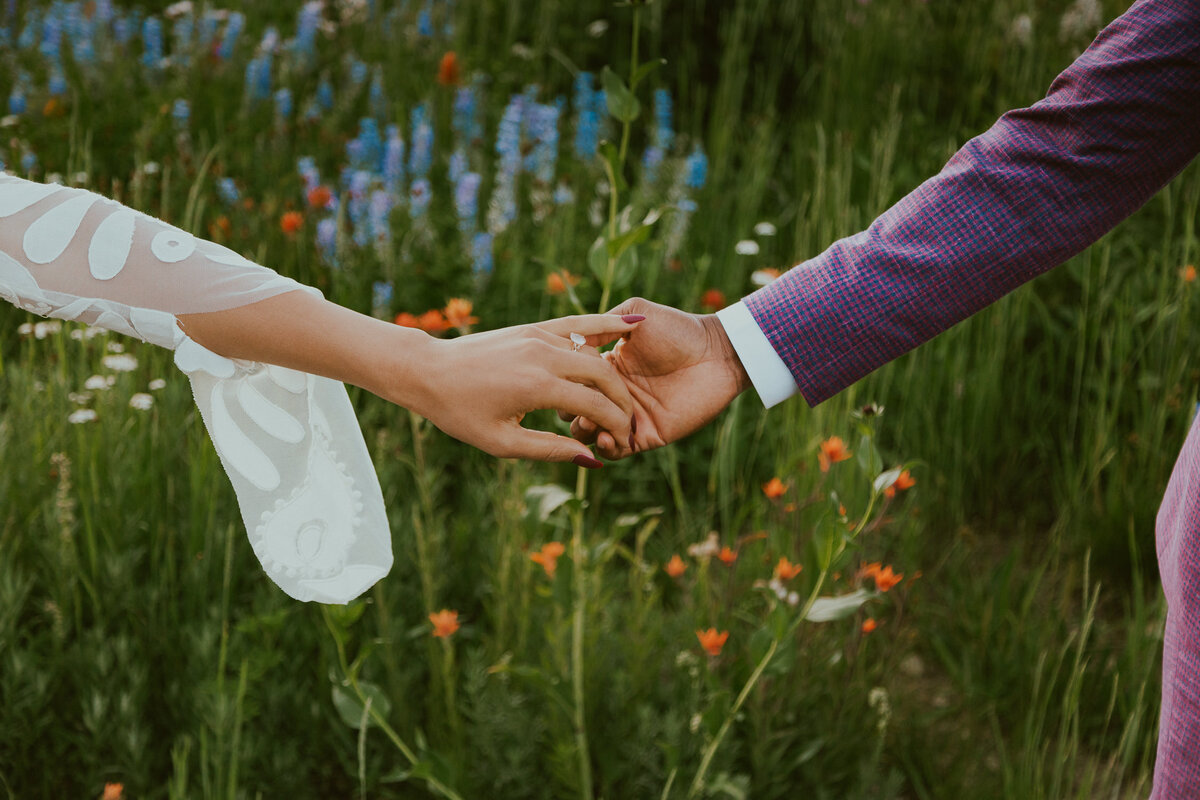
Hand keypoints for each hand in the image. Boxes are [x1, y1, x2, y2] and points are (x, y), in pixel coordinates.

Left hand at [402, 313, 643, 464]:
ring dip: (614, 375)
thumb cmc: (459, 412)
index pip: (596, 406)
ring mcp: (540, 336)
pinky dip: (606, 326)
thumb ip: (551, 450)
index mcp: (538, 386)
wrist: (428, 370)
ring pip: (594, 352)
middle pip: (604, 376)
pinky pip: (577, 325)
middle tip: (626, 424)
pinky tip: (633, 326)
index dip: (616, 426)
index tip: (621, 443)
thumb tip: (593, 458)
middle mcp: (544, 355)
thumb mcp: (502, 442)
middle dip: (622, 402)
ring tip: (625, 398)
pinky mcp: (534, 328)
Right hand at [569, 298, 750, 458]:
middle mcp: (615, 393)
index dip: (566, 383)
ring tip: (592, 422)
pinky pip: (617, 451)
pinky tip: (607, 436)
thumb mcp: (638, 314)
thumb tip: (574, 332)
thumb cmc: (680, 330)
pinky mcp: (648, 435)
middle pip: (575, 411)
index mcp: (607, 366)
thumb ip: (606, 321)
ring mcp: (630, 416)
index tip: (567, 380)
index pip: (573, 381)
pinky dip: (606, 448)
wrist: (717, 353)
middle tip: (579, 405)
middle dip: (570, 411)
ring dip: (586, 431)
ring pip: (591, 435)